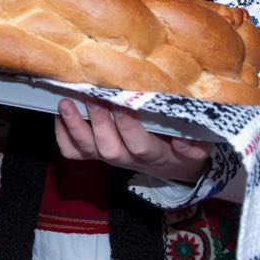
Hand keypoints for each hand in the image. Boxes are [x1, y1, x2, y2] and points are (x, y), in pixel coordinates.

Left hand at [54, 100, 211, 182]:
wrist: (171, 165)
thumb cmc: (183, 147)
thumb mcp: (198, 148)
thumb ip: (195, 145)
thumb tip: (186, 139)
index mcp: (154, 155)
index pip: (139, 145)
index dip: (129, 126)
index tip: (124, 102)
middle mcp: (127, 158)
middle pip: (109, 147)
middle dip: (99, 121)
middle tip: (92, 95)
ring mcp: (108, 157)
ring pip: (87, 149)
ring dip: (74, 126)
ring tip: (65, 102)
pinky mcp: (95, 154)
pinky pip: (73, 152)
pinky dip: (63, 135)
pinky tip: (60, 114)